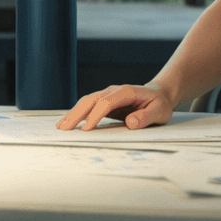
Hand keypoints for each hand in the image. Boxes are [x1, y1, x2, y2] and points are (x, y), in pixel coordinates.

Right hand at [55, 84, 173, 131]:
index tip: (87, 129)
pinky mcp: (104, 102)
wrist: (159, 95)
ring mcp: (107, 95)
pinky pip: (88, 106)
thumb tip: (130, 123)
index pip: (106, 103)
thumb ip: (146, 117)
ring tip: (61, 127)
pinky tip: (68, 122)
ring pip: (86, 102)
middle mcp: (113, 91)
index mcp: (126, 92)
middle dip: (76, 114)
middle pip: (91, 100)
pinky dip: (77, 113)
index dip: (95, 115)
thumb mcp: (159, 112)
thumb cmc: (159, 104)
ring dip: (73, 113)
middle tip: (64, 129)